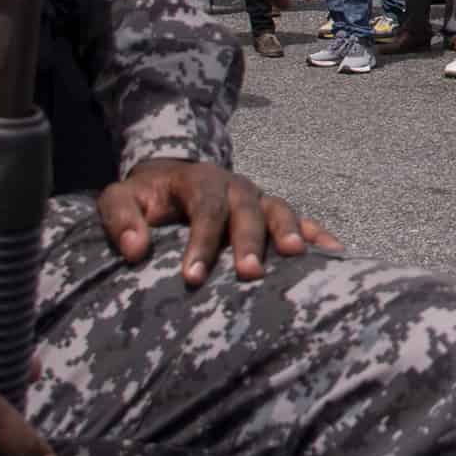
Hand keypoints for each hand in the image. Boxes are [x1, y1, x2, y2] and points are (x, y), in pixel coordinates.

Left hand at [99, 158, 340, 287]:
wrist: (170, 178)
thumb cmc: (145, 197)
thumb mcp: (120, 198)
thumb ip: (120, 218)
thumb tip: (135, 248)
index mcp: (198, 180)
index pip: (204, 208)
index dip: (201, 242)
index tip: (193, 277)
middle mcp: (234, 186)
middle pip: (247, 210)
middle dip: (250, 241)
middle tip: (249, 273)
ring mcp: (258, 198)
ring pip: (279, 210)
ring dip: (289, 232)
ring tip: (297, 256)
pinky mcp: (272, 211)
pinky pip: (302, 220)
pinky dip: (319, 234)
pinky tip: (335, 252)